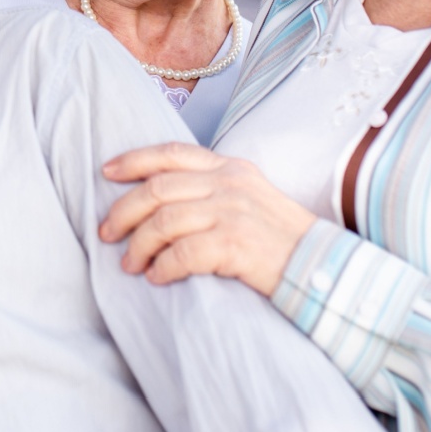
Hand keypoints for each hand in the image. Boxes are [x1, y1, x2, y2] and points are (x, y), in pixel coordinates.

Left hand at [99, 143, 316, 295]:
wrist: (324, 267)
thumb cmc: (281, 238)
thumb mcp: (250, 196)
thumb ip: (213, 188)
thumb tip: (160, 197)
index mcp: (230, 167)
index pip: (171, 153)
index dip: (134, 160)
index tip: (106, 171)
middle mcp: (229, 183)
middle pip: (157, 188)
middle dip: (124, 210)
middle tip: (106, 233)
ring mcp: (233, 212)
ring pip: (164, 221)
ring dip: (139, 245)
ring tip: (130, 265)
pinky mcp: (235, 244)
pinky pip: (182, 254)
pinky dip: (163, 267)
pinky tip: (157, 278)